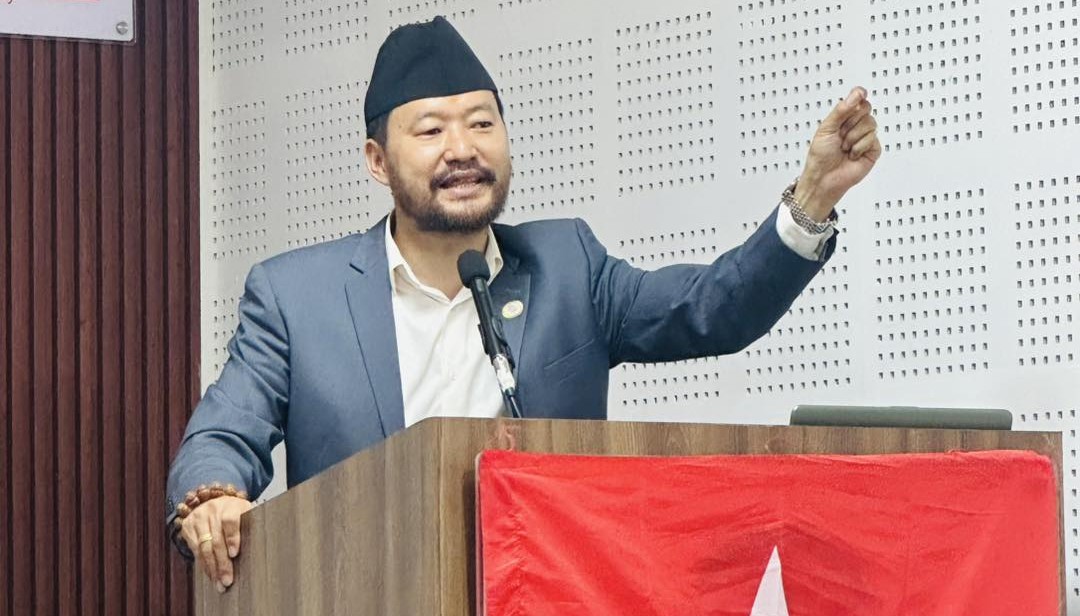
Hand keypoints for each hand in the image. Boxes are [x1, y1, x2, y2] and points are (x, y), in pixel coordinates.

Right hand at [180, 496, 252, 592]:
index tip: (234, 554)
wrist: (215, 502)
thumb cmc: (237, 512)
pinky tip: (211, 574)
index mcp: (230, 505)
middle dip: (222, 563)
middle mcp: (212, 509)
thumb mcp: (247, 513)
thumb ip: (252, 526)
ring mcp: (198, 518)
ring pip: (204, 548)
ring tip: (220, 583)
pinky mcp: (187, 526)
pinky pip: (195, 550)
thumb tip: (261, 548)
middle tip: (228, 580)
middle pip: (216, 540)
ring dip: (212, 568)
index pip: (229, 521)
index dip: (232, 538)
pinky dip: (204, 565)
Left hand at [795, 86, 881, 220]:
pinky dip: (859, 147)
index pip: (858, 100)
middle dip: (851, 121)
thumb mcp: (826, 128)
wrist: (823, 178)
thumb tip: (857, 94)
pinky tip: (852, 155)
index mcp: (844, 119)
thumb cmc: (820, 156)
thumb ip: (842, 110)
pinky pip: (872, 139)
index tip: (859, 94)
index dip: (859, 96)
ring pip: (870, 124)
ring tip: (844, 148)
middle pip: (866, 109)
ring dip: (853, 137)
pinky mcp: (873, 150)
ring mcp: (866, 137)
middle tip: (840, 134)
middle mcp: (856, 126)